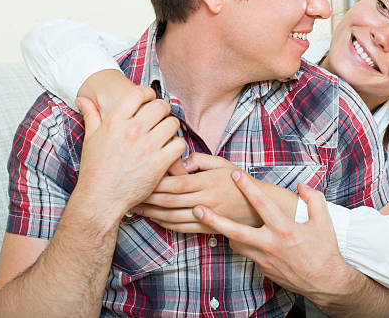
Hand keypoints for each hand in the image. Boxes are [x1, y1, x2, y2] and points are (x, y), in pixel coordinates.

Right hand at [77, 69, 187, 175]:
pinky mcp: (159, 163)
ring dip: (171, 127)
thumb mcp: (90, 139)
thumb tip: (82, 99)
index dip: (147, 94)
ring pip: (172, 123)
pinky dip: (177, 146)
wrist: (100, 199)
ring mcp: (147, 146)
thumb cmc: (94, 170)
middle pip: (160, 106)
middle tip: (160, 117)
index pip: (138, 93)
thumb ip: (91, 115)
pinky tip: (170, 150)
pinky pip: (179, 144)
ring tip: (165, 134)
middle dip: (162, 110)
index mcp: (115, 121)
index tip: (149, 100)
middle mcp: (132, 131)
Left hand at [132, 153, 260, 232]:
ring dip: (152, 213)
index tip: (141, 177)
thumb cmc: (238, 181)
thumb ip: (199, 160)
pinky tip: (153, 218)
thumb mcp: (222, 163)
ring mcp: (205, 216)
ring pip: (172, 217)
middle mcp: (206, 200)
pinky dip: (164, 224)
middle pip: (170, 201)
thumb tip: (180, 163)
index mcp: (208, 182)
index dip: (157, 182)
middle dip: (148, 198)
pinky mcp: (205, 228)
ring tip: (136, 208)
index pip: (176, 183)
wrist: (258, 208)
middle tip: (130, 194)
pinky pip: (180, 228)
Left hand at [192, 170, 354, 301]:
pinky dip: (242, 244)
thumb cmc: (325, 251)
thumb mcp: (324, 221)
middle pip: (235, 231)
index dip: (248, 188)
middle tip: (197, 209)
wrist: (326, 283)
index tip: (235, 175)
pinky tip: (242, 236)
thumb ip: (312, 199)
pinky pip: (247, 253)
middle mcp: (270, 244)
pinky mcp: (263, 268)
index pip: (262, 204)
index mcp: (285, 229)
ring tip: (213, 219)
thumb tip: (301, 186)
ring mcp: (264, 259)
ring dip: (226, 231)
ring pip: (236, 243)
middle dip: (214, 220)